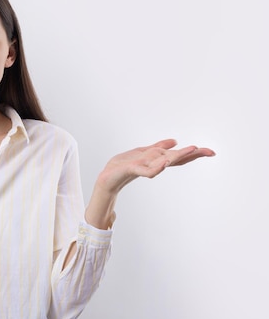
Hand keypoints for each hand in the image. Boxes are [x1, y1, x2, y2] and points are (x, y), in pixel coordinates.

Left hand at [96, 139, 215, 193]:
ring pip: (164, 162)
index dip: (193, 153)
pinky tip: (164, 162)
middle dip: (192, 154)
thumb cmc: (123, 166)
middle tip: (209, 151)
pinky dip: (156, 167)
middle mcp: (154, 164)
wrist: (107, 177)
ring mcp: (145, 168)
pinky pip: (147, 170)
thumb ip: (158, 147)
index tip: (211, 151)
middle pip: (176, 158)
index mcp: (157, 160)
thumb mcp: (142, 152)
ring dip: (178, 156)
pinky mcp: (133, 170)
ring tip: (192, 149)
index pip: (178, 156)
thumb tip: (175, 141)